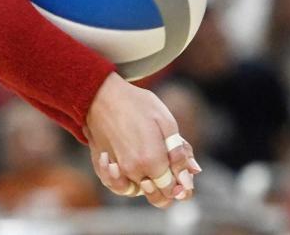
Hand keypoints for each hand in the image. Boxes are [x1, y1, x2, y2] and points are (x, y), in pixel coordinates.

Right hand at [84, 72, 201, 207]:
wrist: (100, 93)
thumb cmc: (136, 104)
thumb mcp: (166, 121)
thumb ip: (179, 153)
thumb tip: (189, 178)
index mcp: (152, 161)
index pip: (172, 189)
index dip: (181, 185)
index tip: (181, 172)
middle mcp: (133, 171)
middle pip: (155, 197)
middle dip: (166, 189)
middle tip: (167, 168)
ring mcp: (115, 170)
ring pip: (135, 193)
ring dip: (145, 186)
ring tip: (146, 162)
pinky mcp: (101, 165)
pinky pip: (113, 185)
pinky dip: (121, 180)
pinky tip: (123, 164)